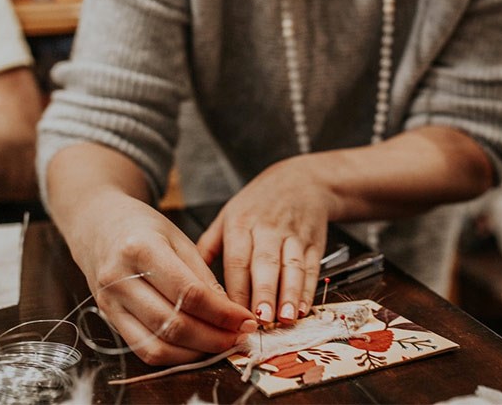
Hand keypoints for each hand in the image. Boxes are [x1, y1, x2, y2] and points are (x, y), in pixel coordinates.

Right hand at [65, 192, 256, 364]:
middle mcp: (119, 278)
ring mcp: (110, 302)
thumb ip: (201, 273)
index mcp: (140, 248)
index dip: (222, 313)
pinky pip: (143, 349)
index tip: (245, 318)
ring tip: (221, 343)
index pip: (189, 293)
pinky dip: (173, 355)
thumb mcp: (176, 235)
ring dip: (196, 352)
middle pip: (174, 324)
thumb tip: (229, 311)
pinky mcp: (108, 317)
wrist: (96, 223)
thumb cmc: (140, 224)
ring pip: (158, 345)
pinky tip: (194, 346)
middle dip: (215, 337)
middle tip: (240, 336)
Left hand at [197, 154, 336, 325]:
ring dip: (289, 294)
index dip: (236, 289)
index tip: (232, 315)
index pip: (236, 259)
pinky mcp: (312, 241)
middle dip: (263, 292)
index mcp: (240, 223)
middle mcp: (266, 229)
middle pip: (264, 263)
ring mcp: (292, 235)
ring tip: (285, 318)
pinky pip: (310, 267)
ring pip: (290, 266)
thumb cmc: (258, 203)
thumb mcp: (228, 214)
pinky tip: (303, 308)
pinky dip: (308, 289)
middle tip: (261, 320)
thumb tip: (188, 275)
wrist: (300, 180)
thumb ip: (209, 245)